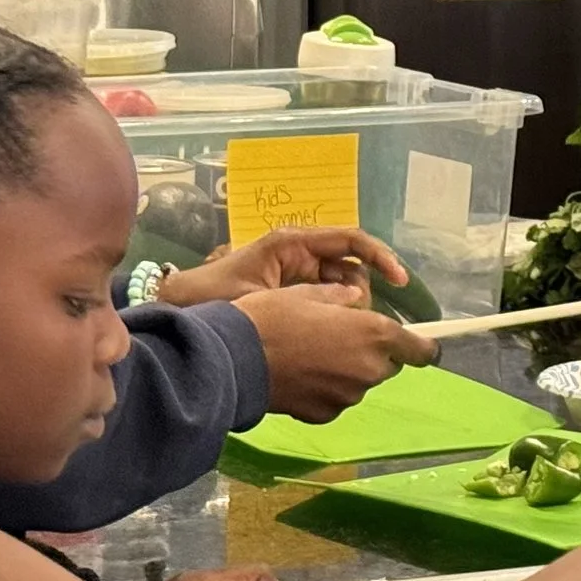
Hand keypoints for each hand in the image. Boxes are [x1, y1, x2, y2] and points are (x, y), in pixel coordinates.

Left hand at [156, 226, 405, 308]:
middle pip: (353, 270)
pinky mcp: (296, 297)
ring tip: (338, 333)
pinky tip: (330, 338)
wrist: (181, 310)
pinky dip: (336, 320)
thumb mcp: (263, 292)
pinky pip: (329, 305)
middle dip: (362, 295)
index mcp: (295, 244)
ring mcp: (300, 277)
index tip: (399, 282)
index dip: (381, 257)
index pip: (352, 241)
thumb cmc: (216, 295)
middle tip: (354, 322)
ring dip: (350, 311)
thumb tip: (355, 302)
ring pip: (345, 292)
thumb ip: (310, 296)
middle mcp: (303, 256)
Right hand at [237, 284, 438, 421]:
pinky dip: (327, 389)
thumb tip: (355, 299)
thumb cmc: (271, 317)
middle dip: (373, 352)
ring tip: (313, 355)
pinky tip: (301, 376)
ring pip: (361, 382)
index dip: (422, 347)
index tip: (417, 343)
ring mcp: (348, 397)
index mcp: (373, 334)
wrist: (231, 361)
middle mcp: (368, 370)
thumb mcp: (306, 294)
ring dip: (349, 370)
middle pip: (387, 364)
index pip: (422, 351)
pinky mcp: (326, 415)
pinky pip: (337, 399)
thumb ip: (341, 298)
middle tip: (341, 337)